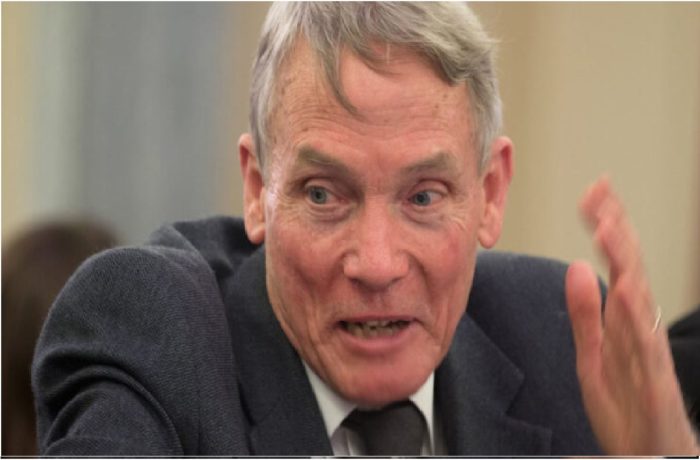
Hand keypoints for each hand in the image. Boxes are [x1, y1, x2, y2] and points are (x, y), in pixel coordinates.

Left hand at [565, 176, 698, 454]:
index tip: (594, 192)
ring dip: (623, 259)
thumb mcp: (594, 354)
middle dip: (615, 227)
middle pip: (630, 268)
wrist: (648, 456)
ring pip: (639, 298)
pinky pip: (644, 345)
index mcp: (624, 321)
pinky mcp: (654, 383)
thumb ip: (585, 314)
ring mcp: (649, 354)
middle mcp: (640, 329)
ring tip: (607, 225)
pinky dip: (636, 316)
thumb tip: (578, 267)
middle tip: (600, 191)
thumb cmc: (628, 408)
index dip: (606, 226)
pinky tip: (625, 287)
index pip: (616, 262)